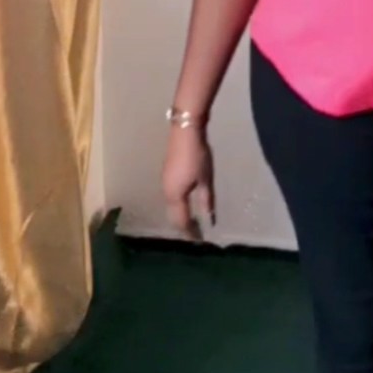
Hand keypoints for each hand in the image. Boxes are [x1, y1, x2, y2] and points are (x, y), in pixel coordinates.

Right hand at [161, 126, 214, 241]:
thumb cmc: (197, 156)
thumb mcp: (205, 180)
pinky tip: (185, 205)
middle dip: (183, 226)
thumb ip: (206, 200)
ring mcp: (164, 183)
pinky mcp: (166, 174)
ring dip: (179, 216)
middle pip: (173, 216)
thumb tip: (209, 219)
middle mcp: (166, 192)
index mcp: (175, 196)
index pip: (182, 220)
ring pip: (170, 207)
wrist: (184, 132)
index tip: (199, 241)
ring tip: (191, 223)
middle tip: (195, 234)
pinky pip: (170, 197)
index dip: (191, 232)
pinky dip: (177, 206)